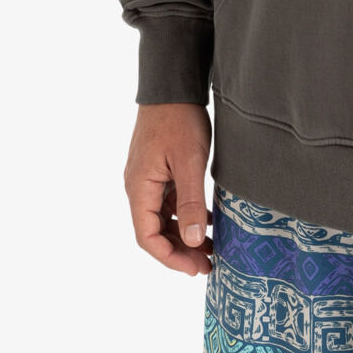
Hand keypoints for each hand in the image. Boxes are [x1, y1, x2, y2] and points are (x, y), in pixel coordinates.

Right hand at [123, 102, 213, 275]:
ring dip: (185, 234)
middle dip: (180, 251)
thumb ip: (191, 202)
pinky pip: (170, 201)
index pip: (147, 237)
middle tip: (209, 265)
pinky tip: (209, 220)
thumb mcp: (190, 162)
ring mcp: (149, 178)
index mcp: (140, 188)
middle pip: (155, 231)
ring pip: (163, 217)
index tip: (196, 268)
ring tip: (212, 248)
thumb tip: (192, 242)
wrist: (172, 84)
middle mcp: (139, 187)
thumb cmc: (179, 119)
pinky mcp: (160, 169)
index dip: (170, 258)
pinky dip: (187, 214)